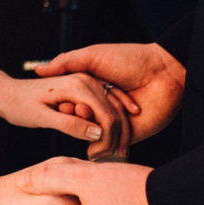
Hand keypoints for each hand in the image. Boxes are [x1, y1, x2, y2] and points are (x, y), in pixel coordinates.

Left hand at [0, 72, 136, 157]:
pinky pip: (107, 105)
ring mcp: (87, 81)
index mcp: (77, 85)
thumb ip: (69, 124)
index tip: (96, 156)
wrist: (8, 93)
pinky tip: (112, 139)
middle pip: (114, 112)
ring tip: (108, 153)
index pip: (107, 116)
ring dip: (116, 131)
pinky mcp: (85, 87)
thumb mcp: (41, 117)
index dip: (108, 140)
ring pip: (114, 108)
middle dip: (114, 137)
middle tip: (103, 157)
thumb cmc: (20, 105)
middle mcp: (86, 79)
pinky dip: (113, 122)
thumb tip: (97, 133)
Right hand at [35, 43, 184, 158]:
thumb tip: (39, 70)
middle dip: (74, 120)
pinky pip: (112, 144)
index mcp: (93, 86)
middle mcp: (102, 103)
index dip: (64, 105)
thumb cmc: (129, 58)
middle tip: (73, 113)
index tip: (58, 104)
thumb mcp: (91, 55)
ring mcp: (116, 119)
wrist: (165, 72)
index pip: (71, 101)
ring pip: (94, 133)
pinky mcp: (129, 133)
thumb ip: (66, 62)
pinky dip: (101, 148)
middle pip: (80, 118)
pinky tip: (92, 149)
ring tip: (84, 129)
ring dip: (86, 135)